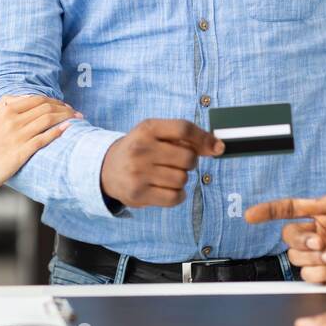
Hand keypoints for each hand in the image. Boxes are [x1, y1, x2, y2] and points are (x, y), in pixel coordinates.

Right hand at [0, 94, 79, 195]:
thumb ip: (3, 105)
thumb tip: (21, 98)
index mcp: (4, 111)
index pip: (37, 99)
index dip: (54, 100)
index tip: (63, 105)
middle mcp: (12, 121)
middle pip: (45, 107)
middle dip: (64, 108)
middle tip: (74, 111)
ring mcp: (17, 136)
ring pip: (48, 120)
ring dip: (66, 117)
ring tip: (76, 119)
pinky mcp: (21, 152)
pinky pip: (44, 138)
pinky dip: (58, 132)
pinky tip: (67, 129)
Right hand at [101, 119, 223, 207]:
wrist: (106, 169)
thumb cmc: (140, 149)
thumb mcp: (155, 134)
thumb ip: (185, 137)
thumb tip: (218, 147)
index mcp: (147, 128)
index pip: (183, 129)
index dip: (205, 138)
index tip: (218, 148)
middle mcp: (141, 148)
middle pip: (188, 158)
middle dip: (190, 162)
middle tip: (177, 163)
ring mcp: (138, 172)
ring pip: (183, 179)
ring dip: (181, 179)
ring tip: (166, 175)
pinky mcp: (138, 193)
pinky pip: (175, 197)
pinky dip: (178, 195)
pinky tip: (167, 189)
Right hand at [244, 183, 325, 289]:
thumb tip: (312, 205)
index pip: (290, 209)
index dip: (268, 211)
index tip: (250, 216)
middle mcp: (322, 234)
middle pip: (289, 237)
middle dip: (301, 240)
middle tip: (323, 242)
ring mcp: (325, 257)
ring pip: (296, 258)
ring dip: (313, 258)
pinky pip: (309, 277)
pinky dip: (321, 273)